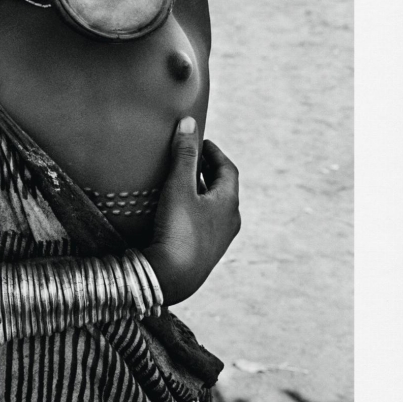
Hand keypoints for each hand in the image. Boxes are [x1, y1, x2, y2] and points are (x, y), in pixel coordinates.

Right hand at [143, 118, 240, 305]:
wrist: (172, 278)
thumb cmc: (179, 230)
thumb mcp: (179, 187)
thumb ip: (184, 155)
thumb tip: (188, 123)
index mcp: (230, 203)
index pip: (228, 170)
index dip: (215, 153)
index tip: (201, 142)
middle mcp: (230, 222)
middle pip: (223, 189)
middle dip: (207, 171)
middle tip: (191, 158)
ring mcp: (218, 240)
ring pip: (214, 208)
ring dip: (201, 192)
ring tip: (181, 182)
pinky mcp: (204, 254)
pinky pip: (204, 223)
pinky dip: (194, 209)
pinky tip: (175, 212)